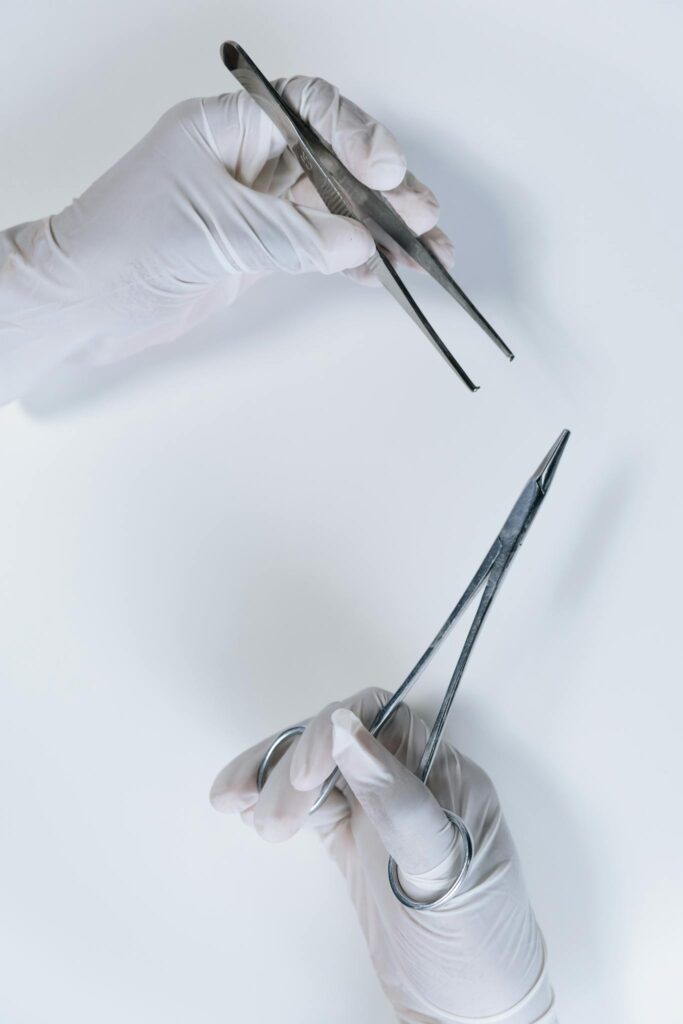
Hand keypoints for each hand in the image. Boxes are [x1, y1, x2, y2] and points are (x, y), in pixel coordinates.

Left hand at [0, 78, 452, 400]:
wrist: (84, 302)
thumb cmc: (122, 243)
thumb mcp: (216, 229)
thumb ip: (292, 236)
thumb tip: (356, 242)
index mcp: (230, 126)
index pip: (311, 111)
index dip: (358, 135)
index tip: (386, 171)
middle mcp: (248, 159)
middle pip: (335, 161)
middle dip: (385, 189)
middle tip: (422, 216)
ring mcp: (256, 206)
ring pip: (334, 209)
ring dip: (381, 230)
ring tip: (426, 251)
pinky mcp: (258, 249)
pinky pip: (320, 246)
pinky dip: (353, 261)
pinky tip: (384, 273)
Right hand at [210, 688, 555, 1022]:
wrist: (470, 1012)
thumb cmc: (476, 944)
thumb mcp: (437, 869)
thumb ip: (394, 796)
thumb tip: (345, 728)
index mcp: (445, 773)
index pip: (382, 717)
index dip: (332, 732)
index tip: (298, 774)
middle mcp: (411, 780)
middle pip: (338, 738)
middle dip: (293, 766)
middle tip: (268, 820)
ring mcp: (379, 808)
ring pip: (316, 767)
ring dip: (271, 779)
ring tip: (238, 809)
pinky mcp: (355, 836)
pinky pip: (308, 801)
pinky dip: (272, 801)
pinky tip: (245, 811)